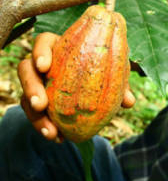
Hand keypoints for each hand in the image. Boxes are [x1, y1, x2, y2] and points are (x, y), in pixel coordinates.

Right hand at [18, 32, 135, 142]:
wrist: (98, 81)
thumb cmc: (104, 67)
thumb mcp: (114, 70)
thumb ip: (120, 83)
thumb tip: (128, 101)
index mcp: (59, 48)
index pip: (43, 42)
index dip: (40, 52)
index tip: (45, 66)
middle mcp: (43, 64)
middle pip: (26, 70)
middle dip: (31, 87)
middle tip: (41, 105)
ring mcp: (38, 83)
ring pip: (26, 96)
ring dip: (35, 116)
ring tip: (51, 132)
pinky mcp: (38, 101)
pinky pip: (35, 114)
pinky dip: (45, 126)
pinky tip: (57, 138)